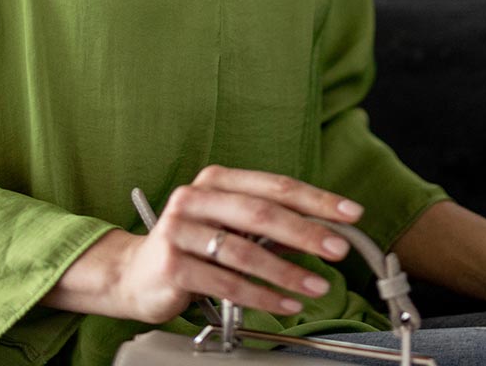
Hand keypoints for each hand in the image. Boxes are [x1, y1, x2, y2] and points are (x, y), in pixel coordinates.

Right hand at [44, 165, 364, 323]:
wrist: (136, 274)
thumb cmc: (191, 248)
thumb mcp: (232, 230)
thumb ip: (272, 231)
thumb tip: (322, 234)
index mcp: (216, 181)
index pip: (274, 185)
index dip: (316, 199)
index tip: (349, 213)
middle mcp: (195, 198)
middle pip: (260, 213)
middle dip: (306, 232)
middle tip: (338, 249)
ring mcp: (180, 229)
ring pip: (244, 251)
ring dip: (287, 273)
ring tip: (316, 286)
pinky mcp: (172, 263)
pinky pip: (226, 283)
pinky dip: (261, 296)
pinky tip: (285, 304)